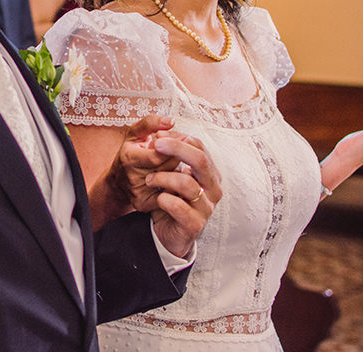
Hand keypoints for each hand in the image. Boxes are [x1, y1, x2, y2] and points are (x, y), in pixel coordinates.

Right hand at [89, 114, 191, 229]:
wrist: (118, 179)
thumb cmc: (130, 153)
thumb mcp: (135, 133)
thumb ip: (152, 123)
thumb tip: (172, 121)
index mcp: (129, 158)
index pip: (158, 156)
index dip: (172, 148)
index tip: (181, 141)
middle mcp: (132, 177)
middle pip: (167, 168)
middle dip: (176, 158)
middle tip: (181, 152)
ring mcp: (138, 193)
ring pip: (170, 182)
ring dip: (177, 172)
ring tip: (175, 165)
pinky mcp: (144, 204)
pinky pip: (168, 195)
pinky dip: (175, 186)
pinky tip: (174, 179)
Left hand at [143, 132, 221, 258]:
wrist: (167, 233)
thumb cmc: (170, 199)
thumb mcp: (169, 173)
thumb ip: (169, 153)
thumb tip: (161, 129)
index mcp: (209, 173)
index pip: (199, 147)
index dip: (178, 138)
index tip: (157, 136)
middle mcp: (213, 189)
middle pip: (201, 160)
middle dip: (176, 149)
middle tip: (155, 145)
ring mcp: (206, 207)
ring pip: (187, 183)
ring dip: (163, 177)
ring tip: (149, 180)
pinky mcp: (195, 224)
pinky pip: (178, 206)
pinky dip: (163, 199)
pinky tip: (157, 199)